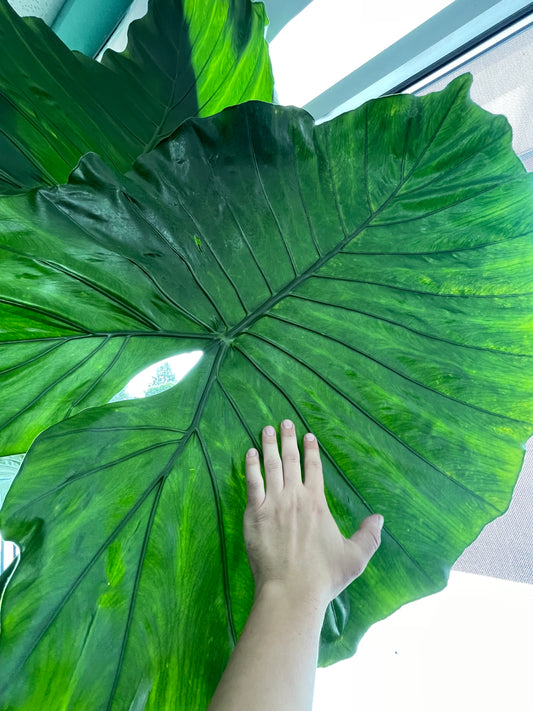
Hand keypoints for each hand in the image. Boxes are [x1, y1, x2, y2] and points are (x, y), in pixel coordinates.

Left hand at [244, 420, 382, 611]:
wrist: (291, 590)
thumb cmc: (323, 576)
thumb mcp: (355, 557)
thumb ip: (369, 536)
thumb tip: (380, 518)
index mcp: (317, 503)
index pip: (314, 468)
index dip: (311, 450)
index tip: (308, 436)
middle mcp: (295, 497)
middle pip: (291, 460)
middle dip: (289, 438)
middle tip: (285, 421)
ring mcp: (272, 503)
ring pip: (270, 466)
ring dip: (269, 445)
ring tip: (267, 429)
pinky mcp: (253, 514)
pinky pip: (252, 483)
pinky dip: (250, 466)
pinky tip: (249, 453)